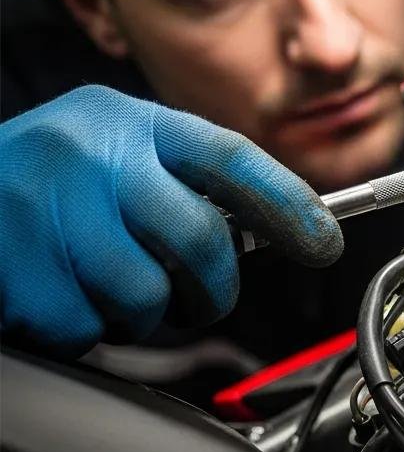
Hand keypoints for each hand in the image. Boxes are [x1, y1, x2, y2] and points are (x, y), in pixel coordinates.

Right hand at [0, 86, 342, 354]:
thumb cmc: (41, 185)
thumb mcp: (111, 156)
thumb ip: (178, 183)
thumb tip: (269, 231)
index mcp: (126, 121)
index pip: (231, 158)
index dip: (289, 203)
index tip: (325, 242)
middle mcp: (90, 153)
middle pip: (200, 240)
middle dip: (213, 287)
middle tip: (201, 298)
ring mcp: (46, 206)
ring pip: (144, 295)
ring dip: (138, 312)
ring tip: (102, 286)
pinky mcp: (13, 267)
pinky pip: (85, 327)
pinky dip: (82, 329)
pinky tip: (56, 294)